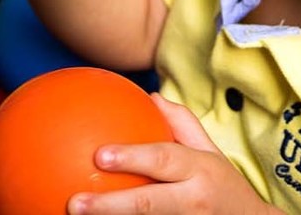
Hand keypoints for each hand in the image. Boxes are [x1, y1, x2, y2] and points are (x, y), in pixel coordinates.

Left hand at [67, 94, 277, 214]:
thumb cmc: (225, 186)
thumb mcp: (211, 153)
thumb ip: (183, 125)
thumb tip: (151, 96)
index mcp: (199, 170)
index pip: (163, 160)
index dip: (132, 157)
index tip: (99, 155)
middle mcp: (193, 200)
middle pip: (148, 204)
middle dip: (110, 206)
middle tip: (75, 203)